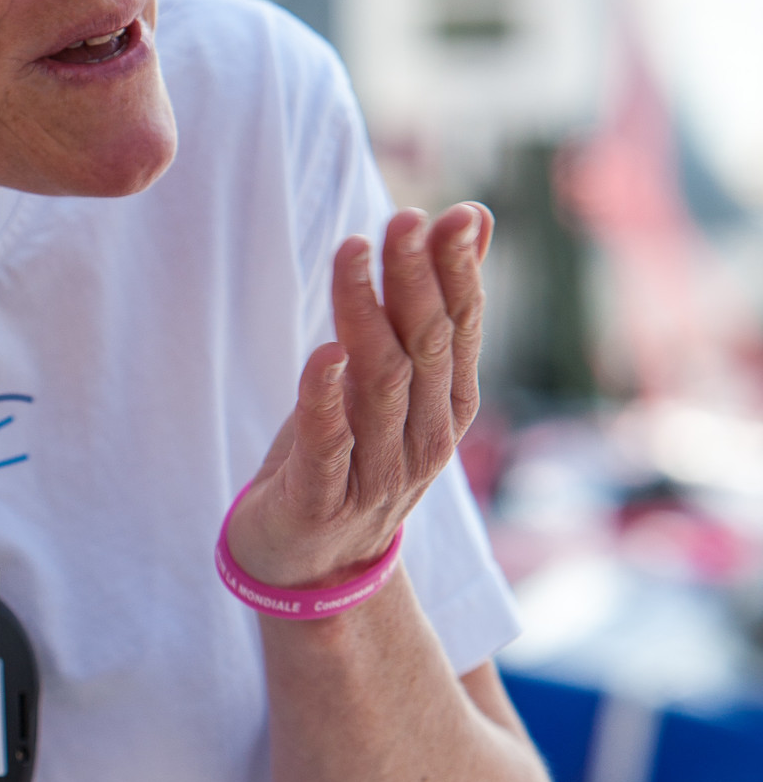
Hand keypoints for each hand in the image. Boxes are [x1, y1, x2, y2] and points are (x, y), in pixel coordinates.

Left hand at [227, 203, 492, 592]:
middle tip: (400, 219)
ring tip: (351, 252)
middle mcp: (423, 440)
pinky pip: (327, 445)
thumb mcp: (396, 377)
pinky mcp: (320, 503)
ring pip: (379, 385)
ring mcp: (376, 475)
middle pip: (426, 349)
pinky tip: (323, 352)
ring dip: (365, 313)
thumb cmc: (351, 453)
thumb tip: (472, 217)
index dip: (459, 273)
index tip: (451, 216)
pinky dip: (324, 397)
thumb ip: (433, 304)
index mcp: (448, 407)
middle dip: (415, 280)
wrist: (309, 565)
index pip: (462, 329)